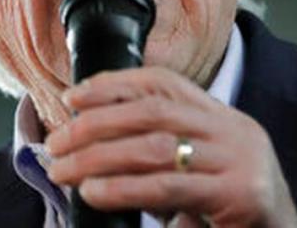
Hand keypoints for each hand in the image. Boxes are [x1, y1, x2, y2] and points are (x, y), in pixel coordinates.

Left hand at [46, 67, 296, 227]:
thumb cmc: (229, 212)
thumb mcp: (196, 170)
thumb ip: (157, 151)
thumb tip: (87, 145)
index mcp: (222, 117)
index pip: (162, 83)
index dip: (113, 84)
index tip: (73, 97)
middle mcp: (234, 130)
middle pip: (152, 112)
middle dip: (95, 124)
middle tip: (55, 144)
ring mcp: (240, 160)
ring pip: (155, 147)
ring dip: (99, 157)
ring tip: (63, 170)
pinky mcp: (241, 195)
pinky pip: (169, 186)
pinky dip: (124, 188)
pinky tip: (94, 193)